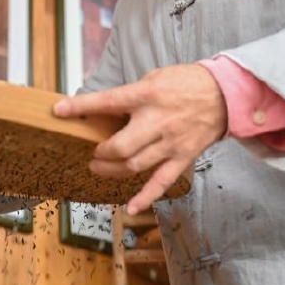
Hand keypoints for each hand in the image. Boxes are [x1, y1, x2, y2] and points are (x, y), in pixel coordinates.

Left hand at [52, 63, 226, 214]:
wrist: (226, 94)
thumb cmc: (187, 82)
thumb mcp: (154, 77)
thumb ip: (131, 94)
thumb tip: (105, 106)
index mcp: (146, 95)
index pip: (107, 102)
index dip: (80, 107)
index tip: (59, 111)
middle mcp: (157, 121)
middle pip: (120, 146)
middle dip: (100, 152)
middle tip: (93, 151)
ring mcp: (170, 143)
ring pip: (135, 165)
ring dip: (112, 170)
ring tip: (100, 167)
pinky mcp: (182, 157)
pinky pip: (161, 182)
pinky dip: (145, 197)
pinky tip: (130, 207)